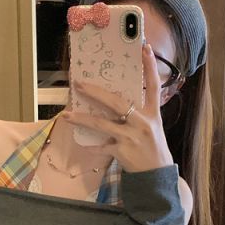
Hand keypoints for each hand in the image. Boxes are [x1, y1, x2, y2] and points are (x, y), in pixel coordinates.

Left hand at [61, 44, 174, 172]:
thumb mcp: (151, 127)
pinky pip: (101, 146)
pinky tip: (82, 143)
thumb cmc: (151, 148)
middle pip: (117, 102)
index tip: (145, 48)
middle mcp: (143, 122)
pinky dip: (91, 145)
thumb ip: (136, 114)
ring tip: (67, 115)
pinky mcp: (122, 151)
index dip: (150, 67)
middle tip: (78, 83)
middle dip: (95, 92)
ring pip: (102, 124)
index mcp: (153, 113)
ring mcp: (132, 137)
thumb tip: (112, 100)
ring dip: (82, 119)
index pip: (153, 86)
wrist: (157, 176)